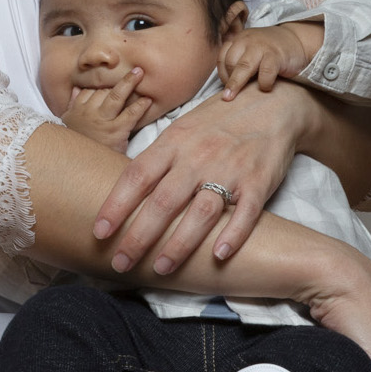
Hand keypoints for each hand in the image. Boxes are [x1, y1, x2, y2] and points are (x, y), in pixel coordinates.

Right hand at [61, 68, 151, 151]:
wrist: (81, 167)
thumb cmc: (79, 145)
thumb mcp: (69, 124)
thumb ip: (74, 104)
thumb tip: (77, 88)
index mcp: (77, 110)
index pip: (91, 88)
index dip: (104, 82)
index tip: (114, 75)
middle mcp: (89, 112)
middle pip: (104, 89)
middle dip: (119, 80)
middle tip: (135, 70)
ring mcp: (103, 121)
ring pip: (115, 96)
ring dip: (128, 83)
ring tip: (140, 73)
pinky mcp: (116, 132)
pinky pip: (130, 114)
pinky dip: (139, 106)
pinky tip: (148, 100)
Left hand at [94, 80, 307, 274]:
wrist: (271, 104)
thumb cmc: (218, 121)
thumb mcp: (182, 129)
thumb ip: (158, 158)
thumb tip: (124, 188)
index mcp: (174, 142)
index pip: (137, 176)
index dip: (116, 205)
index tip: (99, 232)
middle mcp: (198, 156)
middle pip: (163, 201)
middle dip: (139, 236)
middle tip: (121, 261)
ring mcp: (230, 170)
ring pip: (201, 212)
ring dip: (179, 244)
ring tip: (161, 268)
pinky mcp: (259, 182)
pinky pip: (245, 213)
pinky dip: (233, 235)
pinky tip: (219, 256)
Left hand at [219, 21, 322, 98]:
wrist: (297, 40)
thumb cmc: (271, 51)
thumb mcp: (251, 50)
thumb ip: (239, 61)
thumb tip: (226, 87)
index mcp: (239, 40)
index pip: (222, 57)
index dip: (221, 74)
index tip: (226, 86)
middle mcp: (248, 40)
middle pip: (230, 62)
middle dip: (228, 81)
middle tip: (227, 96)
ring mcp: (262, 47)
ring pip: (244, 66)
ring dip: (236, 83)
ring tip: (233, 97)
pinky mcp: (276, 55)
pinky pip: (265, 72)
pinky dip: (263, 83)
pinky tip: (266, 88)